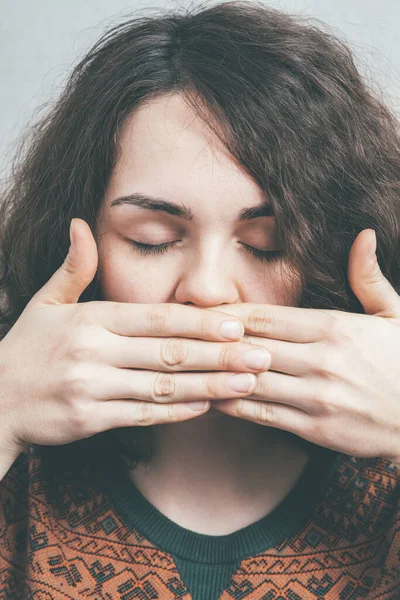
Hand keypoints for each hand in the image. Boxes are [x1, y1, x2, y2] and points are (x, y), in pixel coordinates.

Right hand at [0, 218, 269, 456]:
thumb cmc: (25, 349)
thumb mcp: (45, 303)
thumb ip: (73, 267)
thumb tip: (78, 223)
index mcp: (90, 319)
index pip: (155, 319)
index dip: (199, 322)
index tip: (238, 323)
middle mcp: (93, 352)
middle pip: (168, 353)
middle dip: (220, 355)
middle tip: (262, 355)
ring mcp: (92, 388)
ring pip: (163, 387)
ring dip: (210, 385)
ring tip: (247, 382)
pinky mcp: (90, 419)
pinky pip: (143, 415)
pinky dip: (178, 411)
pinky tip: (209, 406)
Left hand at [206, 229, 399, 466]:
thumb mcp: (395, 315)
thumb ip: (369, 278)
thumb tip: (364, 235)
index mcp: (336, 328)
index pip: (267, 316)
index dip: (230, 314)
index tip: (204, 310)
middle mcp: (321, 361)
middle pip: (251, 346)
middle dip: (215, 341)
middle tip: (182, 335)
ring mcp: (316, 396)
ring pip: (251, 380)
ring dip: (217, 372)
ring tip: (187, 365)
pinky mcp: (314, 428)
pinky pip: (263, 414)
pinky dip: (233, 405)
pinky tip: (211, 396)